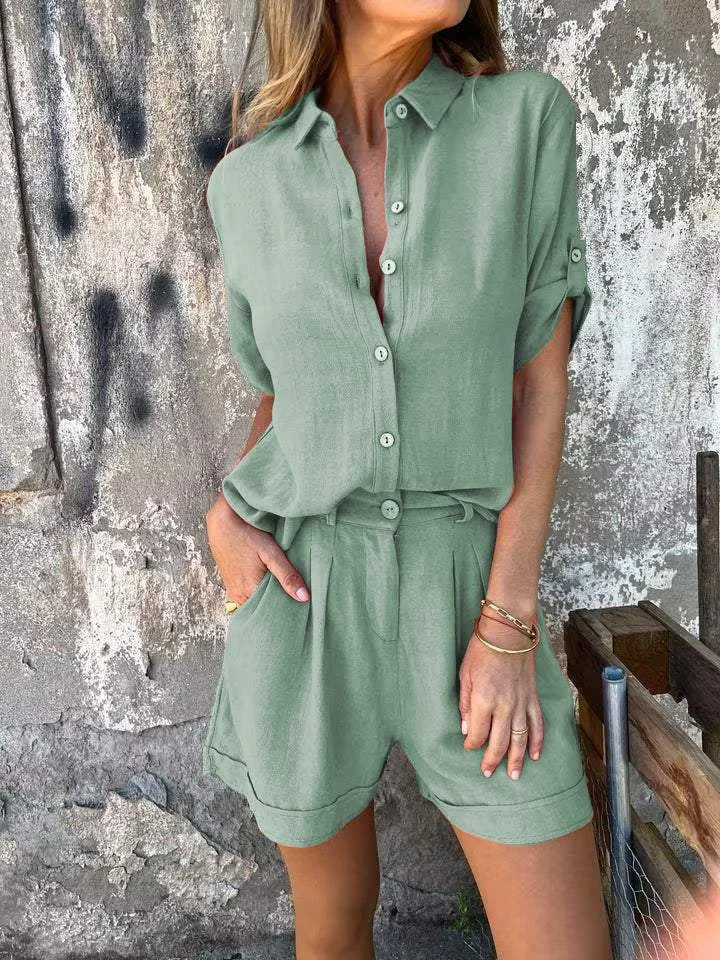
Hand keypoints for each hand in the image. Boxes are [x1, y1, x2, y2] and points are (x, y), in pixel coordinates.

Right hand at [205, 495, 309, 604]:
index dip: (287, 609)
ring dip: (268, 600)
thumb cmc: (247, 534)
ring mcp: (233, 592)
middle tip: (296, 600)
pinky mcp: (231, 586)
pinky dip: (258, 594)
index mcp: (249, 591)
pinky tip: (268, 585)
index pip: (273, 612)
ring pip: (255, 604)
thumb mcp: (271, 553)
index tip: (301, 607)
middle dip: (278, 606)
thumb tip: (304, 598)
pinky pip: (247, 598)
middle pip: (263, 609)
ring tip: (283, 592)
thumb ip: (287, 576)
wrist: (222, 522)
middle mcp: (238, 596)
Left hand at [458, 610, 543, 779]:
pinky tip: (536, 755)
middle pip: (499, 742)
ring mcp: (521, 703)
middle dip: (493, 760)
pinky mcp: (532, 697)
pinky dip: (537, 741)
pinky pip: (537, 724)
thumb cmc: (482, 650)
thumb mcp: (465, 675)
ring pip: (521, 738)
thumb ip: (466, 704)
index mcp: (484, 700)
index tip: (468, 747)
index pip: (478, 734)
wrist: (509, 632)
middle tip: (487, 773)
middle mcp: (505, 706)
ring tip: (514, 775)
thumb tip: (467, 728)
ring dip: (517, 759)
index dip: (472, 745)